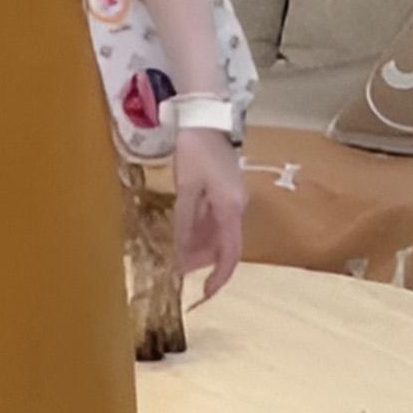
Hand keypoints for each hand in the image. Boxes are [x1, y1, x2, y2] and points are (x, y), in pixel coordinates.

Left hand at [172, 127, 245, 305]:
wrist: (206, 117)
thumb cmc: (195, 150)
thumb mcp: (186, 189)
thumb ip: (185, 224)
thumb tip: (181, 257)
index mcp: (231, 208)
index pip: (230, 253)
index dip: (219, 277)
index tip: (206, 295)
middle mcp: (237, 207)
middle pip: (223, 245)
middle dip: (201, 260)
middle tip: (176, 267)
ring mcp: (233, 199)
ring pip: (218, 233)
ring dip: (199, 246)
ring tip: (176, 251)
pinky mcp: (226, 191)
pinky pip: (215, 220)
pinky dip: (200, 230)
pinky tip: (183, 232)